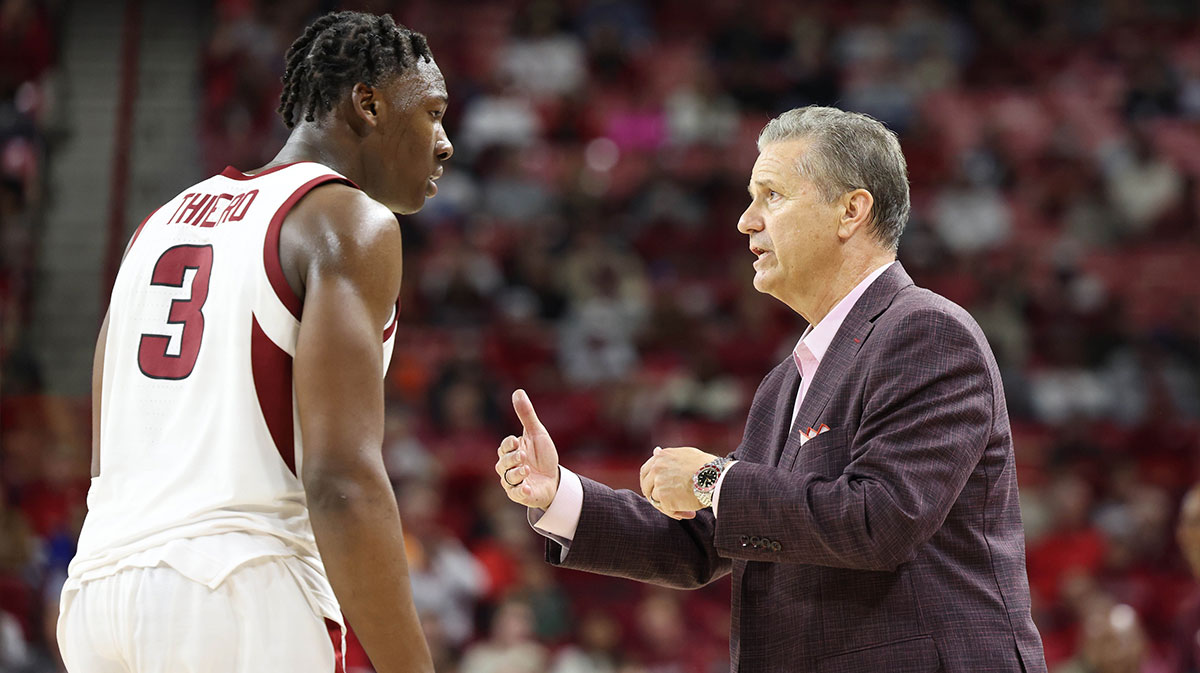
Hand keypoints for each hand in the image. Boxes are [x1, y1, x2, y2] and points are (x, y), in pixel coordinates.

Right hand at [495, 389, 560, 508]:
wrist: (554, 479)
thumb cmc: (542, 455)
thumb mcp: (537, 433)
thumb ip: (526, 415)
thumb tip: (518, 391)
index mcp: (511, 451)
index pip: (504, 447)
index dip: (509, 444)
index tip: (516, 441)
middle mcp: (508, 467)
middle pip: (503, 464)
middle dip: (512, 459)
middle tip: (523, 455)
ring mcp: (513, 482)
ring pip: (508, 479)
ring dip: (516, 474)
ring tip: (527, 469)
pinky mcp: (521, 495)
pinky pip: (516, 494)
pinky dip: (520, 491)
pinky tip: (528, 487)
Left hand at [639, 446, 718, 519]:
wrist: (716, 477)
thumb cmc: (707, 466)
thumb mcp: (685, 454)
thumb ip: (668, 456)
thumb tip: (655, 451)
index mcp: (661, 457)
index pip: (645, 472)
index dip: (650, 483)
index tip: (658, 490)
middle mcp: (656, 468)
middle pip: (646, 487)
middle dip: (656, 497)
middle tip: (669, 504)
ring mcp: (659, 483)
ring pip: (656, 500)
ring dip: (669, 506)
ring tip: (687, 510)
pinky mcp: (664, 498)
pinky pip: (666, 509)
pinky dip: (676, 513)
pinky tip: (690, 513)